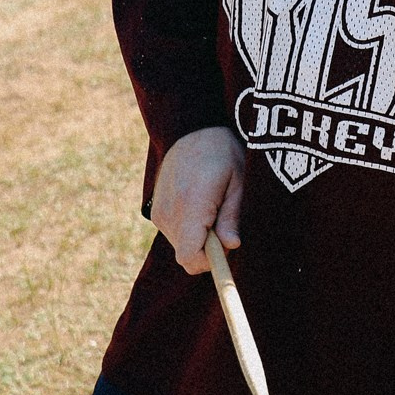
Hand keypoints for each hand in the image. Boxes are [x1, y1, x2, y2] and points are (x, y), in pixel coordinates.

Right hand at [149, 126, 244, 273]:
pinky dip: (189, 229)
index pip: (190, 256)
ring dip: (199, 238)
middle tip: (224, 222)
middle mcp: (170, 212)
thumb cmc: (223, 154)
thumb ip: (232, 216)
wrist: (190, 132)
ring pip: (181, 246)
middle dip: (208, 250)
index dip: (209, 262)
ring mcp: (159, 213)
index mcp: (192, 205)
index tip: (225, 247)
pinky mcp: (155, 213)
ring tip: (211, 207)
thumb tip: (231, 245)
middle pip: (187, 255)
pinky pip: (175, 234)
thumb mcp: (239, 181)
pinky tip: (199, 205)